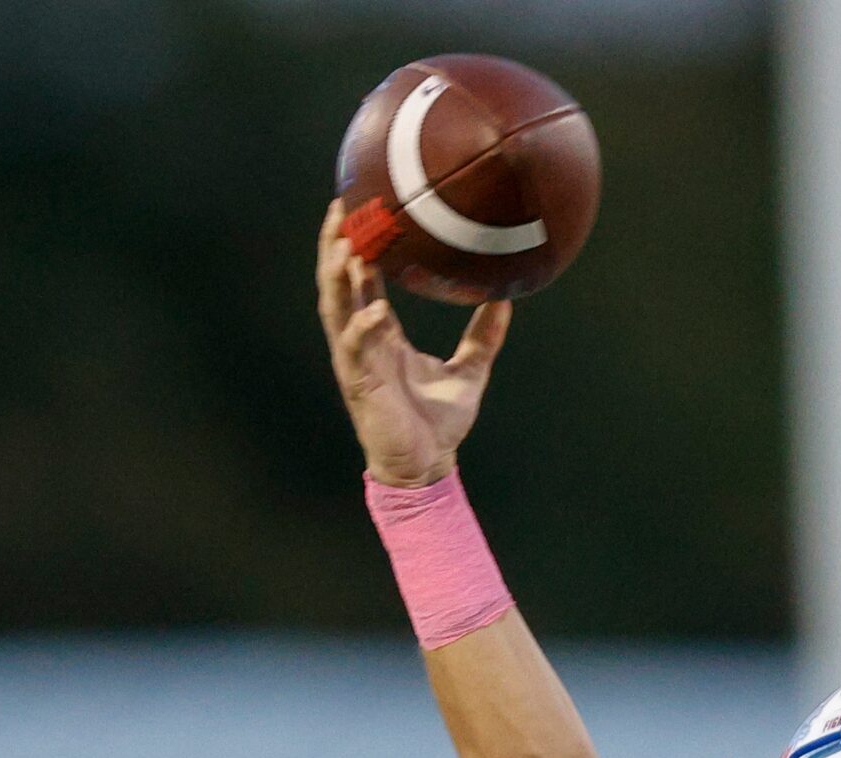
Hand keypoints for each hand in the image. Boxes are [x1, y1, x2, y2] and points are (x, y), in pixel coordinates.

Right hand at [316, 199, 511, 487]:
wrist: (428, 468)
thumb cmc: (439, 423)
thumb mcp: (470, 370)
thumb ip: (484, 335)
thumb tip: (505, 298)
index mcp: (381, 335)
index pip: (362, 281)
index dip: (358, 246)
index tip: (362, 208)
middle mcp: (363, 342)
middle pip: (338, 283)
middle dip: (335, 246)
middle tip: (343, 206)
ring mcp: (358, 363)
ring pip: (336, 310)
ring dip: (337, 277)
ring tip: (345, 244)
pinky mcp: (362, 387)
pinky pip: (357, 351)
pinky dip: (363, 329)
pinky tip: (374, 311)